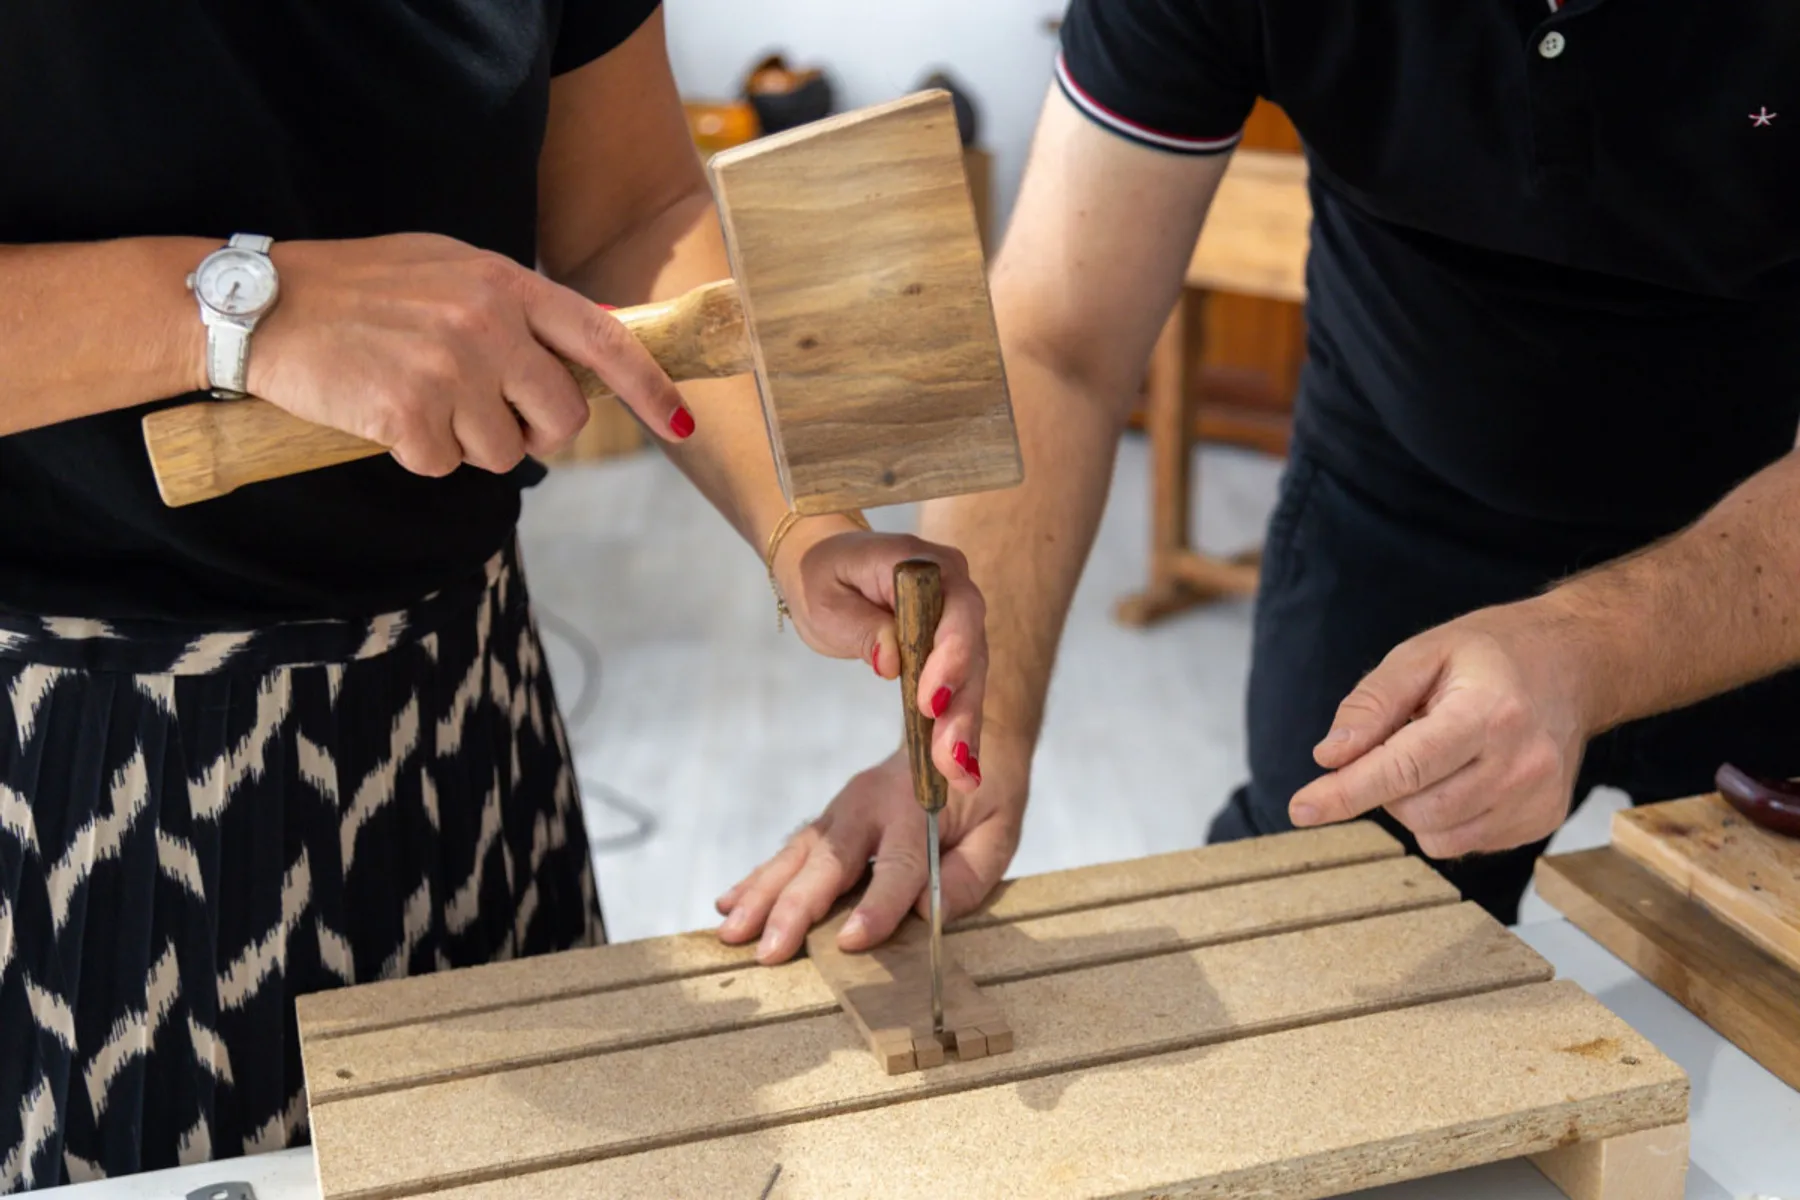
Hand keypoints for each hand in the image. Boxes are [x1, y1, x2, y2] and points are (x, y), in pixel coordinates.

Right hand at [248, 234, 691, 476]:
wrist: (265, 302)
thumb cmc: (361, 287)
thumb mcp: (451, 271)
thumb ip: (517, 308)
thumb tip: (579, 354)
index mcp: (508, 284)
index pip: (604, 342)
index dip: (650, 390)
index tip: (681, 425)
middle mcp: (489, 324)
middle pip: (561, 419)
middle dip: (534, 433)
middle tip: (488, 416)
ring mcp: (450, 370)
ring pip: (504, 454)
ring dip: (468, 444)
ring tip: (419, 398)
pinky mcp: (409, 414)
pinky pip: (444, 466)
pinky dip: (417, 454)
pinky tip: (386, 414)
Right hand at [714, 740, 1026, 962]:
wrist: (966, 727)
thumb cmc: (986, 792)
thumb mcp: (1001, 831)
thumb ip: (970, 873)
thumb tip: (927, 915)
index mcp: (918, 809)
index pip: (898, 865)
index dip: (876, 905)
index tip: (849, 942)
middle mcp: (871, 806)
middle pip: (829, 862)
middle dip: (795, 908)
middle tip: (768, 949)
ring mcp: (843, 809)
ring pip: (797, 856)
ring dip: (762, 895)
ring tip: (732, 931)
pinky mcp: (828, 818)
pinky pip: (789, 850)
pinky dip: (757, 877)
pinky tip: (728, 903)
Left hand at [772, 519, 988, 789]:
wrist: (826, 569)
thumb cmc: (823, 578)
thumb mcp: (825, 599)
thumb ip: (862, 627)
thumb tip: (891, 660)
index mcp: (922, 565)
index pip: (955, 608)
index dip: (951, 655)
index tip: (930, 702)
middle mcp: (953, 589)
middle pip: (972, 651)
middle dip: (962, 707)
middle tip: (950, 755)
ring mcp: (957, 622)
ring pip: (972, 678)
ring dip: (965, 727)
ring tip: (958, 773)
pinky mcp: (952, 652)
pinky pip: (960, 691)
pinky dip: (960, 731)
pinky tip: (962, 771)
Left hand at [1287, 599, 1595, 857]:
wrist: (1575, 663)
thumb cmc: (1492, 653)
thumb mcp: (1422, 653)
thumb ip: (1372, 703)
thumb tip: (1330, 756)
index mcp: (1489, 712)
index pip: (1404, 767)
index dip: (1347, 791)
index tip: (1301, 807)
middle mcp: (1521, 762)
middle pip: (1416, 808)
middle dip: (1384, 785)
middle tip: (1401, 740)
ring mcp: (1538, 798)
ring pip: (1436, 835)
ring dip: (1412, 804)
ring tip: (1437, 754)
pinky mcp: (1543, 821)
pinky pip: (1464, 842)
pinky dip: (1443, 817)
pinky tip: (1462, 775)